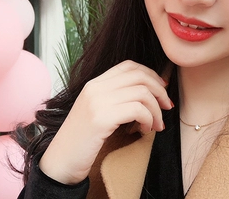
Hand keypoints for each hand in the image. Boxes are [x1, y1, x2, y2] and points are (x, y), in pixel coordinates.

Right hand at [38, 60, 171, 184]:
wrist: (60, 162)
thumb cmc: (83, 139)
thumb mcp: (97, 110)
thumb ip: (115, 97)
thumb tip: (149, 91)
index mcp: (94, 83)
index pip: (128, 65)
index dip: (150, 74)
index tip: (161, 87)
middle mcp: (95, 88)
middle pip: (139, 76)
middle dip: (159, 90)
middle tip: (167, 106)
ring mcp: (97, 101)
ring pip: (142, 93)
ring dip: (156, 110)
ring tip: (157, 124)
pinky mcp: (101, 118)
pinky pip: (138, 110)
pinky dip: (149, 119)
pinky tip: (146, 129)